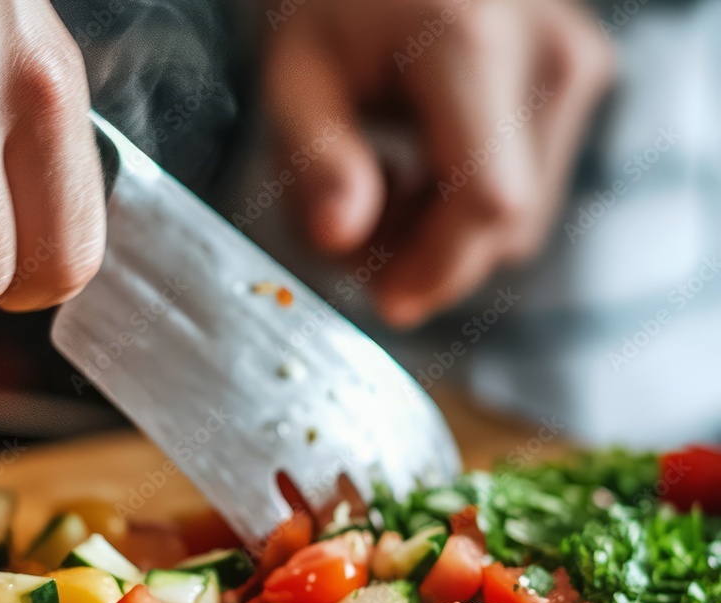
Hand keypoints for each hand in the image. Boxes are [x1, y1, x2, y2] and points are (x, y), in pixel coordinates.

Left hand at [263, 0, 613, 325]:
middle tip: (358, 233)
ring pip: (522, 220)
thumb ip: (316, 161)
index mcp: (471, 42)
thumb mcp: (294, 79)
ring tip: (383, 183)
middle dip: (429, 257)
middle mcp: (546, 52)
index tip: (387, 300)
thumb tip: (340, 236)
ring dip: (446, 236)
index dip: (439, 268)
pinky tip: (422, 166)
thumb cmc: (335, 7)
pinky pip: (532, 189)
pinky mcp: (579, 78)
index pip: (487, 200)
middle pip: (506, 223)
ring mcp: (574, 63)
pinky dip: (470, 207)